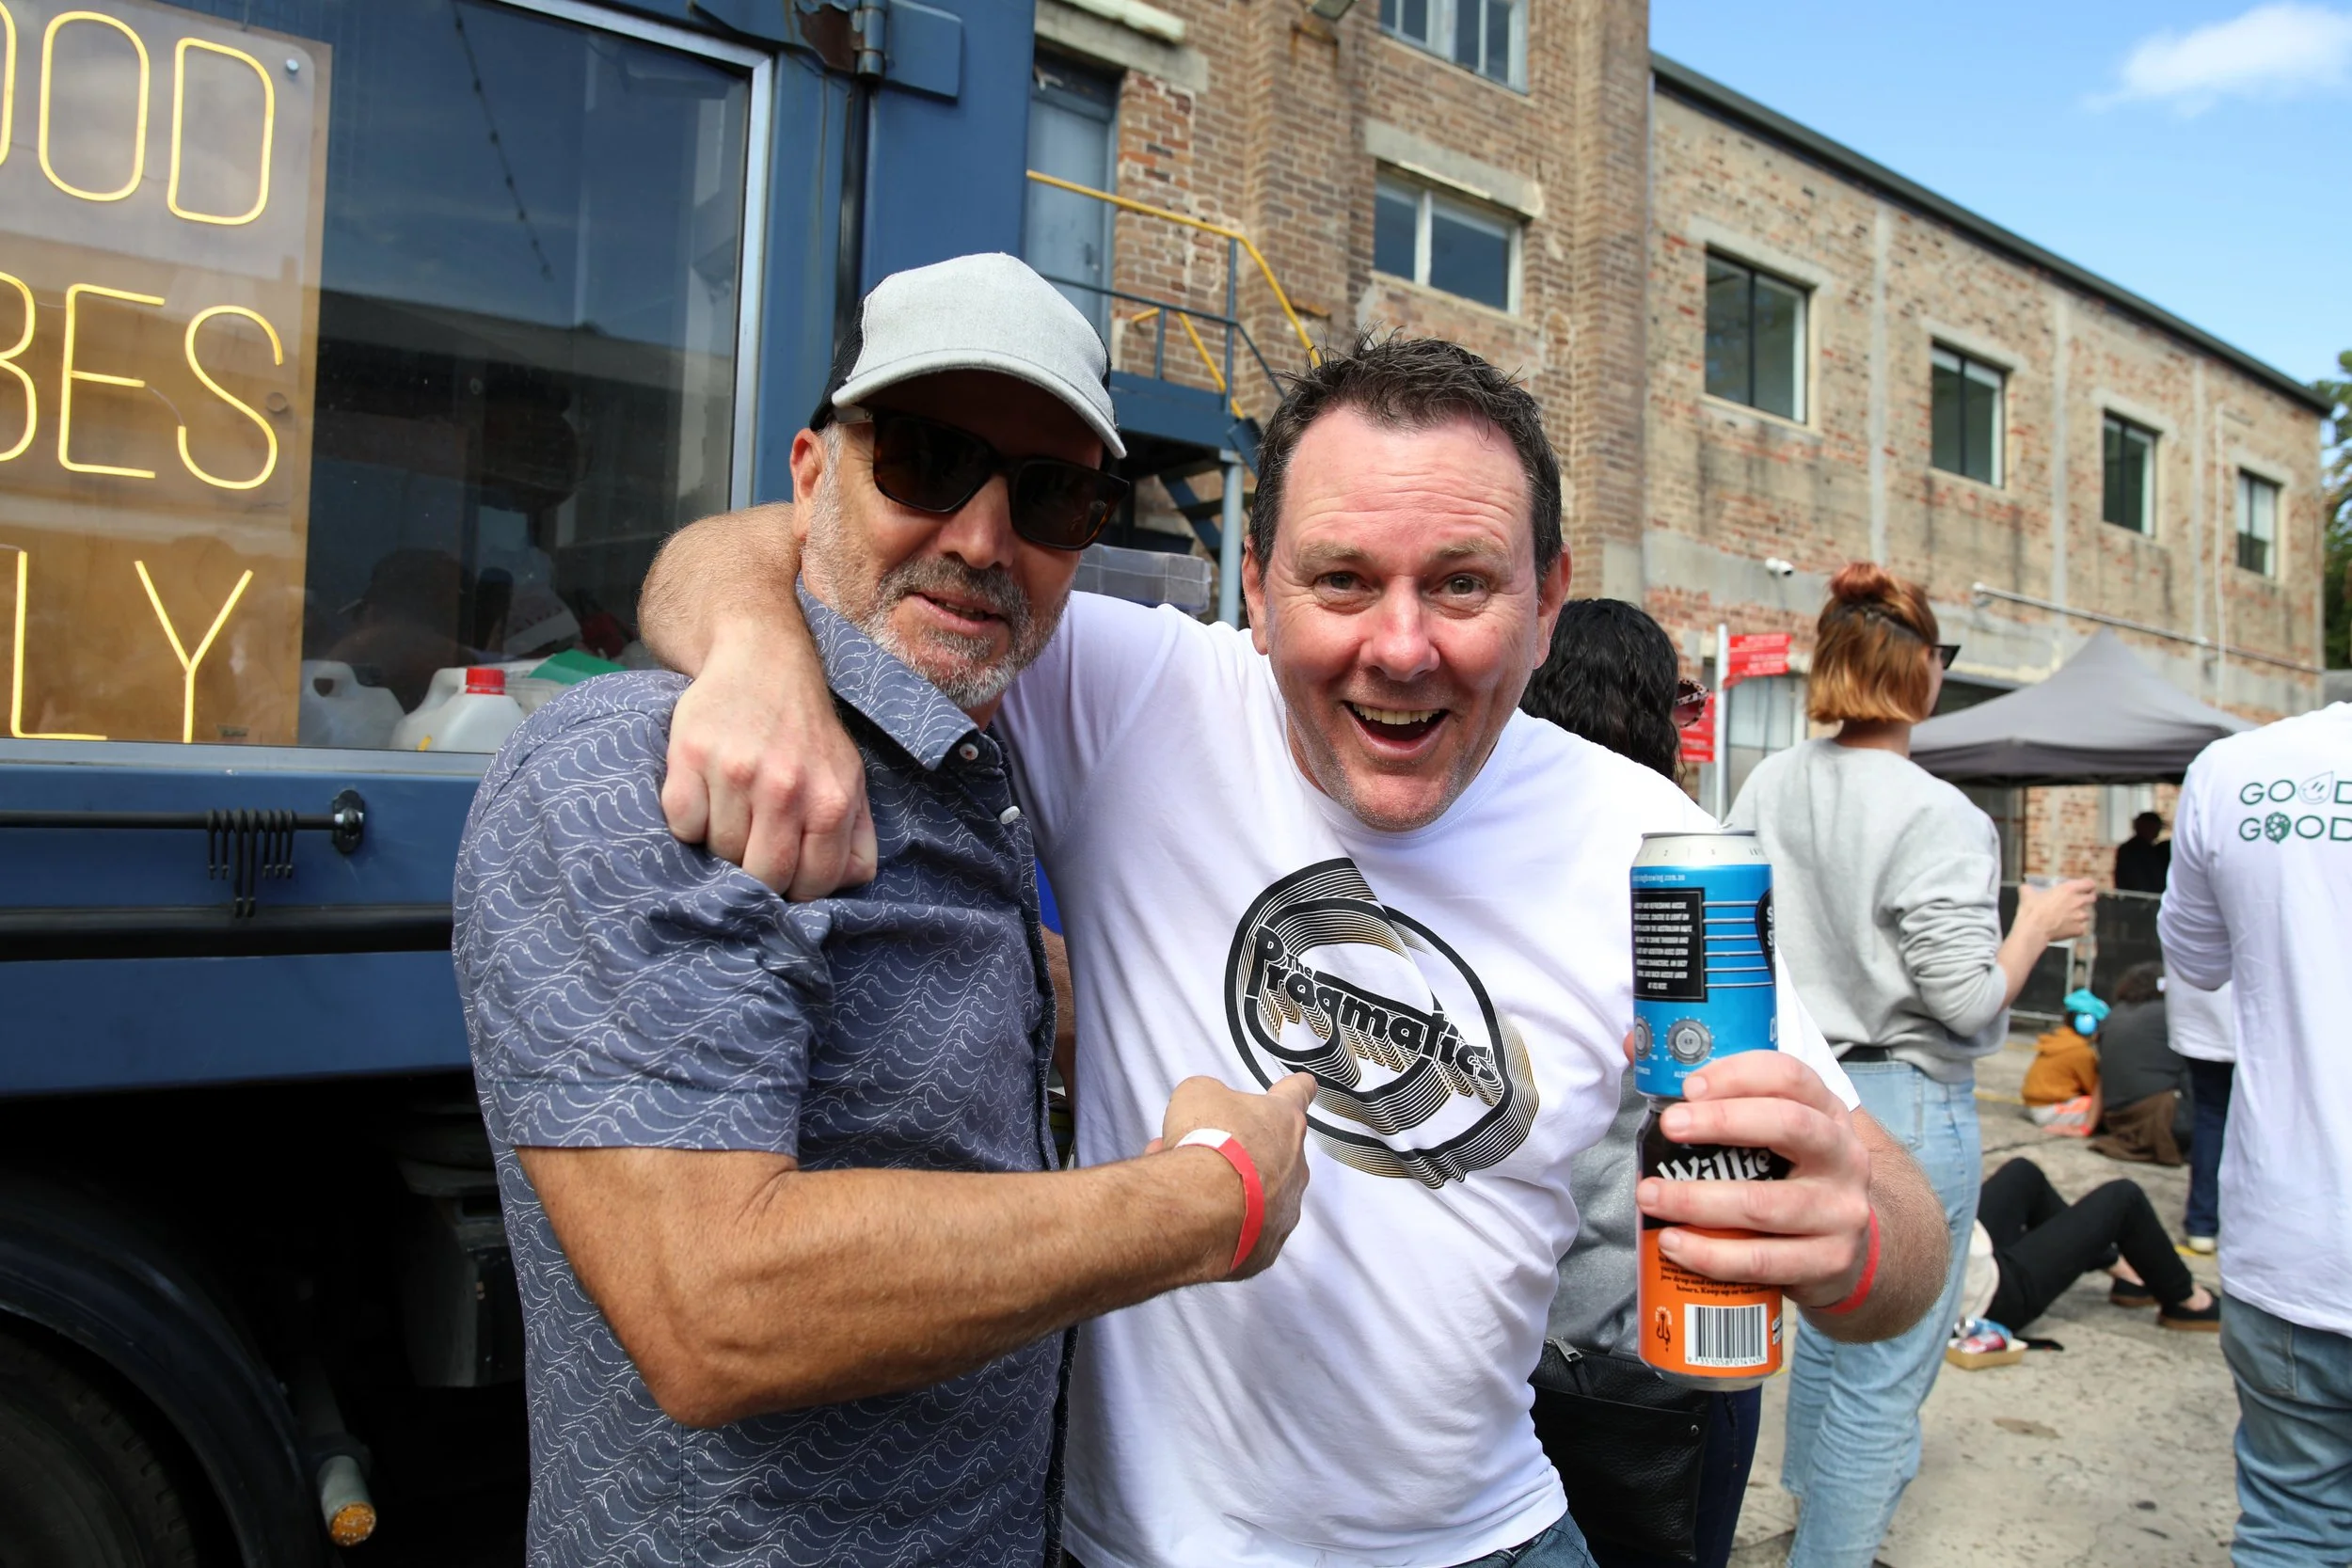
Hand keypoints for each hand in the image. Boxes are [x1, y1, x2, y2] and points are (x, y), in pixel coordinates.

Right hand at [661, 620, 876, 898]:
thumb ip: (855, 837)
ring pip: (718, 852)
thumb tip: (846, 884)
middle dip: (757, 874)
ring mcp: (735, 771)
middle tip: (754, 847)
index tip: (786, 872)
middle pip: (762, 876)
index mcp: (832, 799)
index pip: (811, 884)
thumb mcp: (850, 778)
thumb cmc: (808, 732)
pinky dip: (689, 822)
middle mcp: (785, 787)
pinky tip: (706, 795)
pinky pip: (682, 825)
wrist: (763, 660)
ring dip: (721, 843)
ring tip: (732, 810)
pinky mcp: (691, 756)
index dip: (797, 888)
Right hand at [1153, 1074, 1316, 1279]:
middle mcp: (1294, 1167)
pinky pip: (1244, 1234)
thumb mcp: (1197, 1094)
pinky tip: (1194, 1219)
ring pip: (1256, 1197)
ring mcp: (1284, 1212)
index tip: (1305, 1085)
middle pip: (1273, 1152)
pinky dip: (1222, 1226)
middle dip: (1241, 1151)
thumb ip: (1210, 1096)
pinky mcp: (1264, 1250)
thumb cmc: (1207, 1143)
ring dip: (1227, 1190)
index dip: (1297, 1088)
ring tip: (1187, 1188)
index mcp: (1284, 1121)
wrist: (1201, 1206)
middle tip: (1203, 1149)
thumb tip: (1206, 1108)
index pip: (1297, 1093)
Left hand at [1632, 1051, 1874, 1310]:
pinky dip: (1712, 1255)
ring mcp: (1840, 1211)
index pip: (1791, 1076)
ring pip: (1766, 1204)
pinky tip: (1673, 1243)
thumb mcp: (1772, 1127)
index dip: (1739, 1074)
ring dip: (1697, 1200)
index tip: (1690, 1084)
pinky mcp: (1829, 1261)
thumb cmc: (1792, 1173)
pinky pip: (1763, 1260)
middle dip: (1723, 1122)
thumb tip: (1634, 1045)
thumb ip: (1713, 1091)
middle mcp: (1843, 1155)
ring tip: (1650, 1194)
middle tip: (1669, 1125)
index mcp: (1826, 1111)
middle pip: (1789, 1125)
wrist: (1847, 1244)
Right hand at [2017, 877, 2096, 942]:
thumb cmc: (2031, 911)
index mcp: (2068, 889)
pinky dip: (2075, 929)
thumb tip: (2025, 888)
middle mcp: (2078, 901)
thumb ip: (2028, 889)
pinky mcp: (2078, 930)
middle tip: (2078, 902)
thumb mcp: (2027, 894)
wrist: (2033, 930)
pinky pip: (2081, 929)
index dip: (2089, 885)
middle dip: (2087, 899)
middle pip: (2092, 898)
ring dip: (2080, 915)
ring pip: (2087, 915)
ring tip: (2069, 918)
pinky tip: (2066, 929)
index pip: (2089, 883)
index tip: (2087, 887)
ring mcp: (2080, 917)